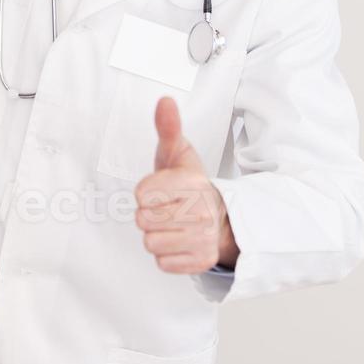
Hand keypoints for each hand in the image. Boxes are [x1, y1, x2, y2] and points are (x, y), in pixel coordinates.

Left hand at [134, 97, 238, 273]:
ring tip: (173, 224)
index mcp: (192, 182)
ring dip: (157, 235)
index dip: (145, 192)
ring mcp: (203, 237)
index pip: (141, 193)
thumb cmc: (190, 184)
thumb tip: (165, 101)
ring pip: (150, 243)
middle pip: (143, 220)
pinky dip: (167, 254)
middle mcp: (201, 211)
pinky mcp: (201, 261)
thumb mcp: (178, 153)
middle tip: (168, 207)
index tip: (161, 189)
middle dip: (150, 214)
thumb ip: (168, 127)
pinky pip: (162, 263)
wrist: (222, 216)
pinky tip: (179, 240)